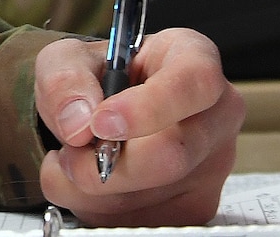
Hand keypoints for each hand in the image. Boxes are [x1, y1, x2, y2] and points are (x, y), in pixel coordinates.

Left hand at [33, 29, 242, 224]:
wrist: (106, 113)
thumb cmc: (99, 78)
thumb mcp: (68, 59)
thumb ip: (64, 80)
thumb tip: (78, 123)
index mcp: (194, 58)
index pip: (193, 83)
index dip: (147, 108)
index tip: (100, 123)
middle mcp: (216, 113)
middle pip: (173, 154)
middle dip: (106, 163)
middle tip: (69, 152)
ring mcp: (212, 165)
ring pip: (155, 197)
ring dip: (93, 191)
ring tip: (72, 164)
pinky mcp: (198, 206)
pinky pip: (146, 221)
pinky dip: (102, 211)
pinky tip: (91, 185)